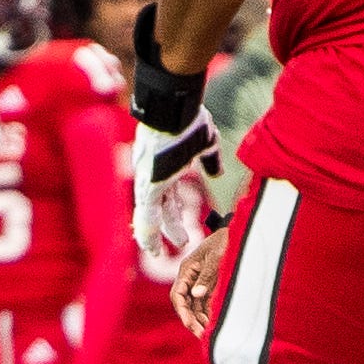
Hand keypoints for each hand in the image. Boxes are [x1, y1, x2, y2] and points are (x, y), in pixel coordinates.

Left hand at [132, 108, 220, 255]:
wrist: (174, 110)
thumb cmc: (188, 121)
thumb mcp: (205, 142)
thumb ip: (210, 159)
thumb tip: (216, 172)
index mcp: (168, 167)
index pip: (170, 196)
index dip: (174, 213)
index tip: (180, 226)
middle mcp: (157, 176)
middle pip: (163, 207)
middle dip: (170, 226)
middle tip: (179, 241)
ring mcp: (151, 181)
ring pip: (151, 215)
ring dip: (155, 235)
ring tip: (156, 254)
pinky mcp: (149, 185)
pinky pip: (147, 215)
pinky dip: (148, 232)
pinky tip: (149, 248)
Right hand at [170, 227, 227, 337]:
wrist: (239, 231)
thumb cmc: (226, 240)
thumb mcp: (216, 257)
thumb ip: (207, 276)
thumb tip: (196, 295)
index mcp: (187, 270)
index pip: (177, 295)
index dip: (183, 312)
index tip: (191, 325)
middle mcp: (191, 278)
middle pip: (185, 304)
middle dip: (191, 320)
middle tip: (202, 335)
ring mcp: (200, 282)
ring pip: (195, 306)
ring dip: (200, 320)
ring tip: (209, 334)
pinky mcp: (211, 285)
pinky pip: (206, 303)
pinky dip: (209, 314)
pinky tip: (215, 325)